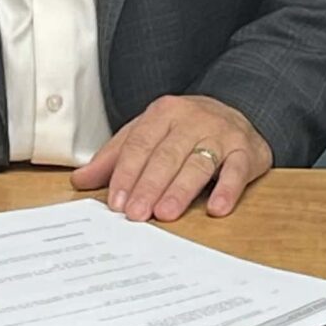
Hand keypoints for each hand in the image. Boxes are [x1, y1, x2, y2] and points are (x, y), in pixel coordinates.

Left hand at [69, 95, 272, 221]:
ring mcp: (221, 134)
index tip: (116, 201)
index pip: (140, 144)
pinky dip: (228, 189)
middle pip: (167, 155)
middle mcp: (193, 120)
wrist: (237, 112)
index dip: (126, 173)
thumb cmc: (185, 130)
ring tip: (166, 213)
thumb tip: (79, 180)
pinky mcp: (247, 150)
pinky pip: (237, 170)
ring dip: (181, 190)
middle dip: (149, 186)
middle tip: (136, 213)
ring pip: (199, 163)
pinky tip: (217, 207)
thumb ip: (115, 157)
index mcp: (164, 113)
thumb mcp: (148, 134)